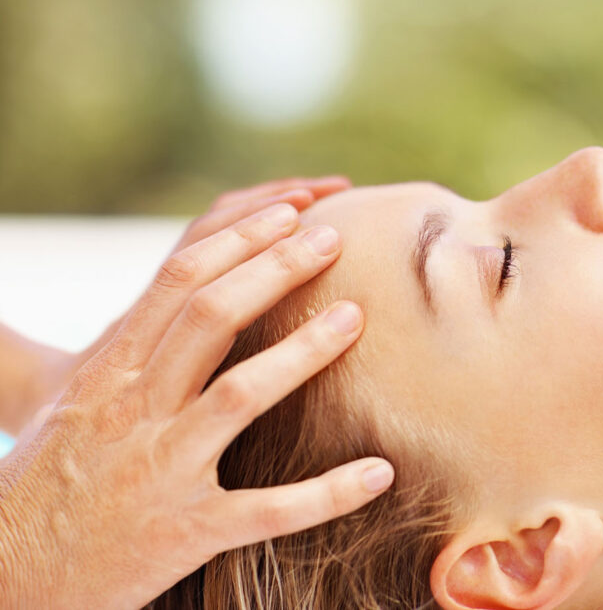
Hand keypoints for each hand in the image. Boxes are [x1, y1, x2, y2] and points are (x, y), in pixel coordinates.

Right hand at [0, 201, 392, 608]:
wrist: (9, 577)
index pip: (177, 283)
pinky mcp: (184, 533)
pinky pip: (267, 510)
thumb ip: (131, 355)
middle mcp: (134, 411)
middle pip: (211, 318)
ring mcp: (161, 470)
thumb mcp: (76, 404)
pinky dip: (327, 493)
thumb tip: (183, 303)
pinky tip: (379, 473)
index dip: (239, 242)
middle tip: (335, 238)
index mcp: (109, 373)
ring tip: (355, 317)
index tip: (291, 214)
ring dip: (303, 352)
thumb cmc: (47, 483)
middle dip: (276, 270)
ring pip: (240, 395)